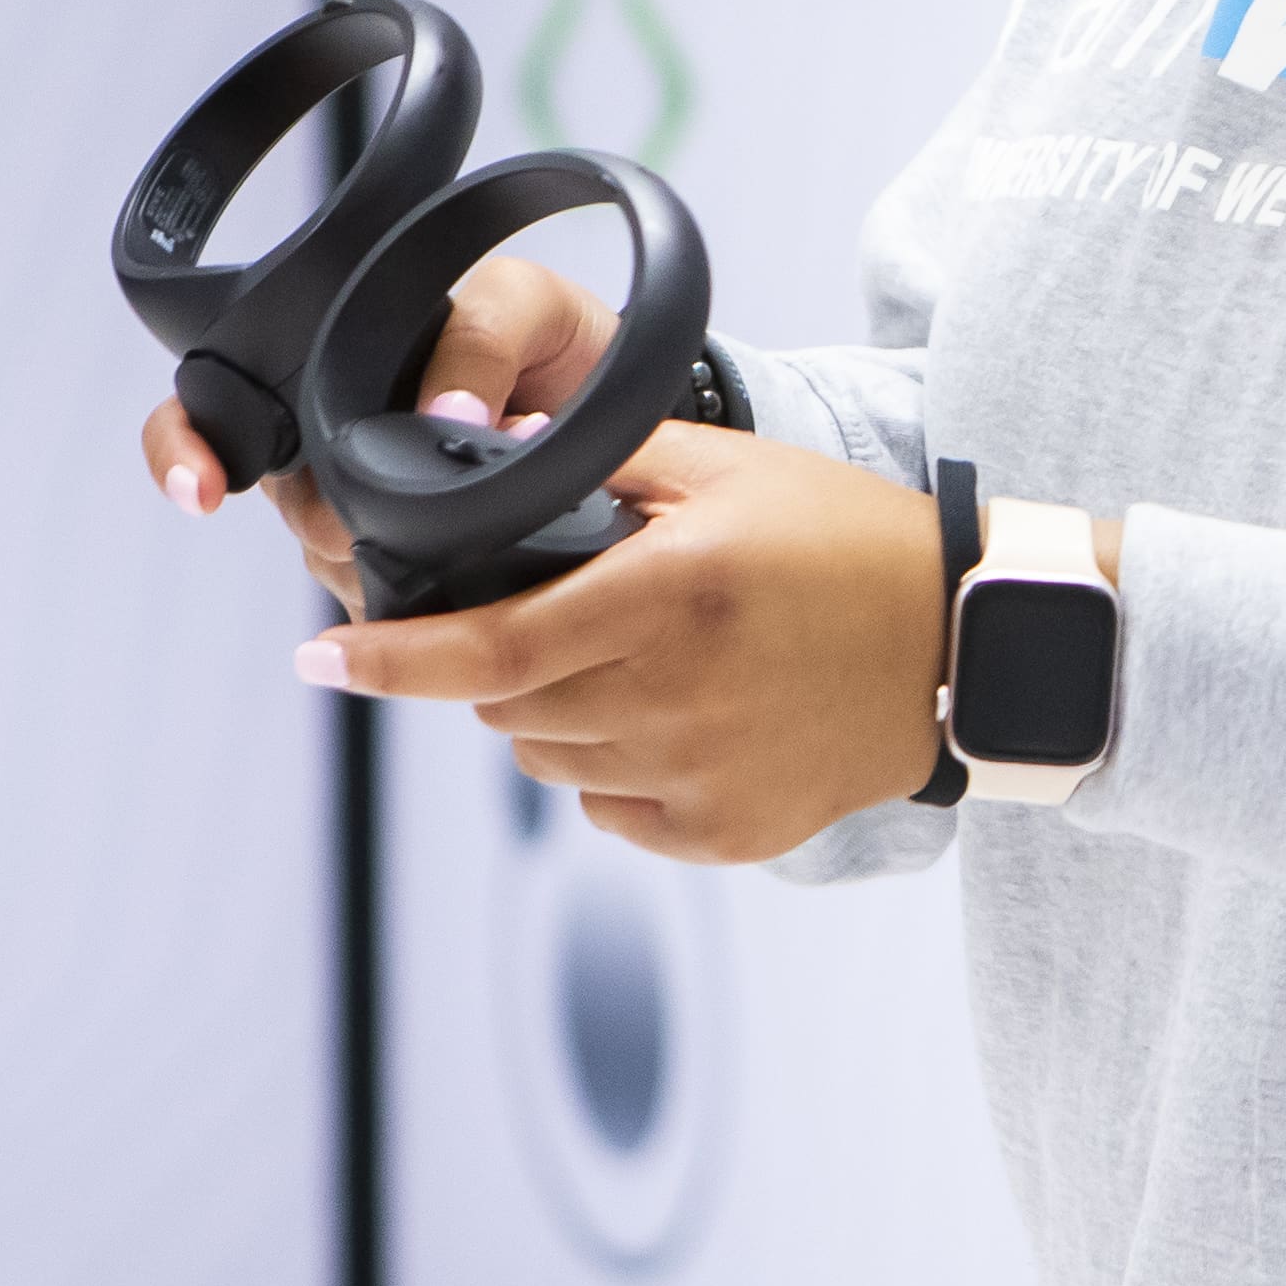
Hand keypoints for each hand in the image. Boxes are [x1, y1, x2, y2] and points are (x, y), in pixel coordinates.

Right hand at [138, 253, 622, 616]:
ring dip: (384, 560)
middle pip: (287, 504)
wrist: (629, 394)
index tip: (203, 488)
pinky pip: (392, 601)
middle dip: (329, 523)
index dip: (181, 448)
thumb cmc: (555, 333)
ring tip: (464, 530)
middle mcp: (332, 439)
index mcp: (327, 364)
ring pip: (333, 560)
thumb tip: (440, 415)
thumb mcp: (523, 304)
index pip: (206, 408)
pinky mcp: (425, 562)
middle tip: (392, 517)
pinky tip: (465, 588)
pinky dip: (423, 601)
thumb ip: (476, 342)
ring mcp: (373, 506)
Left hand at [296, 424, 950, 863]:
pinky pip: (614, 811)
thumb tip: (481, 451)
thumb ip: (601, 455)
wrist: (965, 642)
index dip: (389, 662)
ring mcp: (702, 778)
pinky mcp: (727, 834)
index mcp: (667, 597)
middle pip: (508, 711)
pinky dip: (614, 767)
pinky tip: (673, 716)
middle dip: (494, 666)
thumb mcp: (727, 465)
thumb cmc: (844, 539)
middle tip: (549, 616)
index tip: (320, 659)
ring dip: (553, 715)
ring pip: (552, 762)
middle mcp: (676, 697)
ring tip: (627, 659)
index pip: (486, 651)